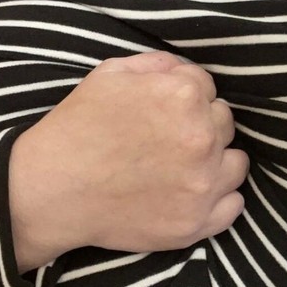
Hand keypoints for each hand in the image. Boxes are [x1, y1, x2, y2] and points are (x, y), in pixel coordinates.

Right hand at [8, 51, 247, 271]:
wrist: (51, 191)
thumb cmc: (77, 128)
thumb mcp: (110, 74)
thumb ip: (158, 64)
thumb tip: (185, 71)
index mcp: (184, 96)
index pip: (207, 88)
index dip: (183, 97)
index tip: (162, 112)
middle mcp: (202, 138)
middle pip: (223, 123)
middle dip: (201, 126)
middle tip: (166, 140)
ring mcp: (202, 184)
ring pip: (235, 164)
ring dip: (217, 162)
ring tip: (182, 168)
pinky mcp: (197, 222)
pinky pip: (234, 206)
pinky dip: (219, 199)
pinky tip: (193, 193)